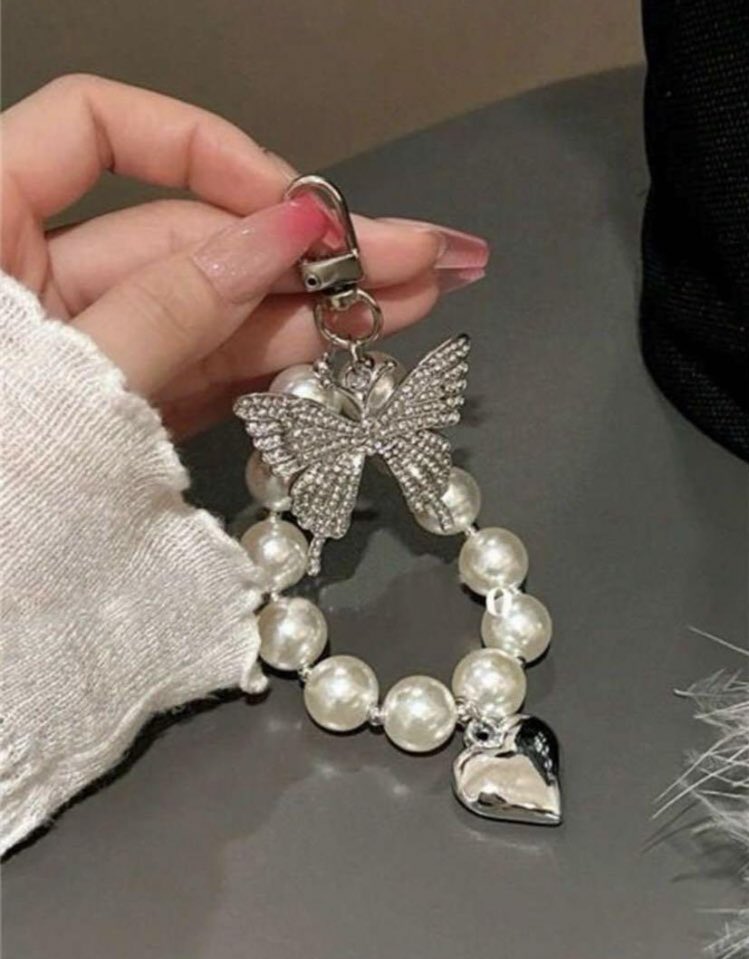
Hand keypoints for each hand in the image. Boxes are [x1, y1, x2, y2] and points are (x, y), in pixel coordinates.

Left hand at [1, 75, 488, 435]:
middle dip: (311, 247)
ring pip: (217, 311)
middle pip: (191, 234)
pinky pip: (208, 375)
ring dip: (318, 308)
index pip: (98, 130)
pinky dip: (276, 367)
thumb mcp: (70, 382)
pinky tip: (351, 349)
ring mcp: (96, 350)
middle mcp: (44, 280)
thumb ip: (174, 306)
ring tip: (418, 299)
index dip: (208, 150)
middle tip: (424, 252)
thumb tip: (286, 233)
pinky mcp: (130, 411)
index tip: (300, 207)